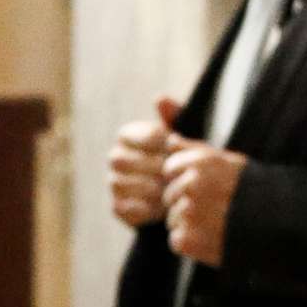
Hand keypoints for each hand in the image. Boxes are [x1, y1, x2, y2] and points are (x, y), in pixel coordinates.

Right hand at [108, 96, 182, 227]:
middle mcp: (116, 158)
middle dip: (148, 166)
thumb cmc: (187, 159)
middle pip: (118, 159)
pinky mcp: (118, 207)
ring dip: (148, 187)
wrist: (191, 193)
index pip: (128, 134)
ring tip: (170, 189)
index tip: (174, 145)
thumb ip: (175, 117)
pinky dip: (143, 208)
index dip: (151, 140)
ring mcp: (115, 183)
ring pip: (119, 183)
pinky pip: (123, 207)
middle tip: (173, 171)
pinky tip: (163, 207)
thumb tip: (160, 98)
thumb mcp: (185, 137)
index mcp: (128, 136)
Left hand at [161, 139, 248, 266]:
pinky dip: (192, 244)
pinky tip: (215, 239)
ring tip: (220, 224)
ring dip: (189, 224)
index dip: (186, 179)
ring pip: (172, 219)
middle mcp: (191, 185)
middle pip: (168, 196)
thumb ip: (195, 149)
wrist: (283, 225)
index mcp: (199, 162)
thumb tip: (169, 140)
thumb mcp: (229, 161)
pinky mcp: (188, 240)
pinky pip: (176, 241)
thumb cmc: (255, 192)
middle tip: (218, 208)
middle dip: (186, 202)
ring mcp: (188, 213)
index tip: (209, 187)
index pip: (170, 170)